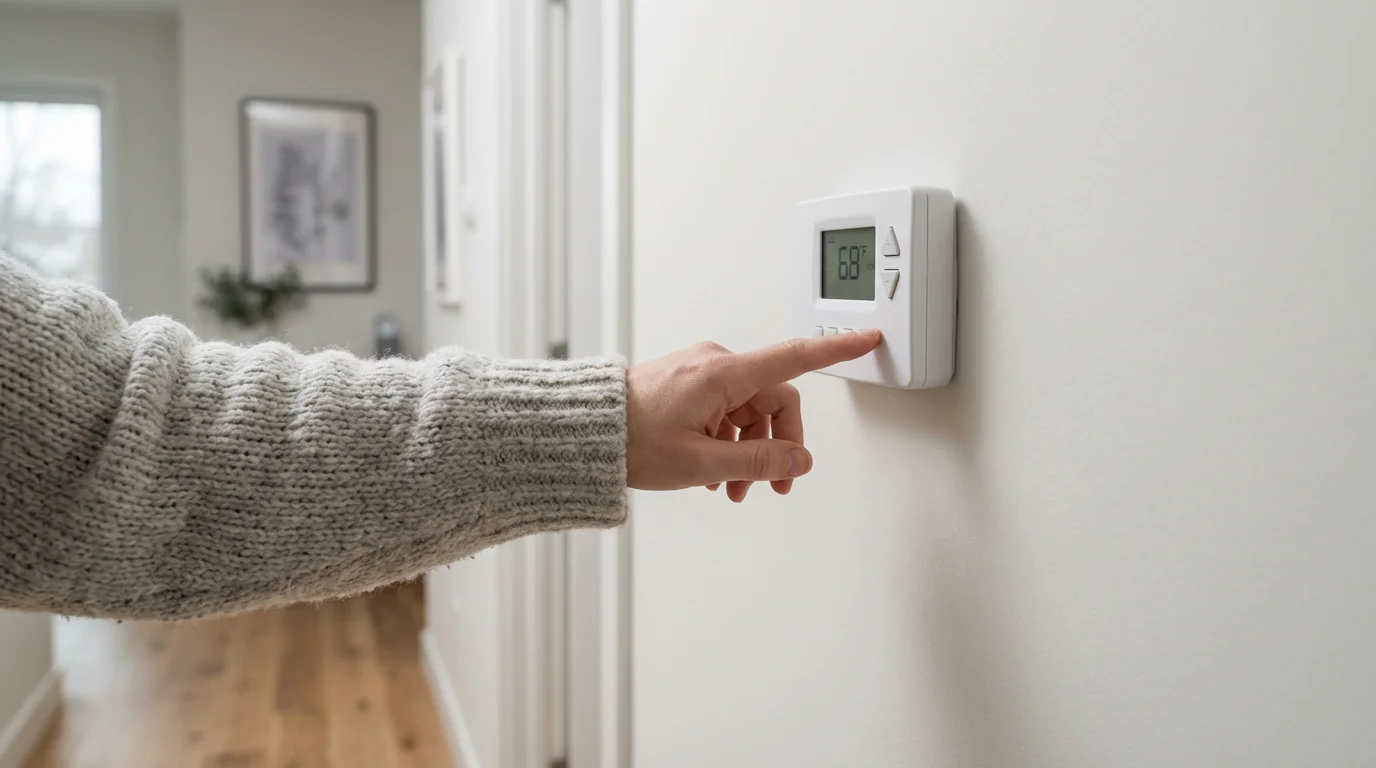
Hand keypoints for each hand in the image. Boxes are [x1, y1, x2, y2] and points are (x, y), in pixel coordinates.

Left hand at [625, 330, 881, 500]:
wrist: (583, 431)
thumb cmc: (629, 440)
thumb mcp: (700, 463)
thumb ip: (757, 461)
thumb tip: (800, 460)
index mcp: (722, 373)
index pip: (795, 356)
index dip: (837, 348)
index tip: (868, 338)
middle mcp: (715, 363)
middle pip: (774, 400)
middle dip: (778, 444)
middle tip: (772, 485)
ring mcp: (701, 372)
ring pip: (750, 410)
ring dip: (750, 450)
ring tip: (733, 489)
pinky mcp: (690, 383)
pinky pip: (727, 410)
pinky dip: (729, 441)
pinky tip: (716, 473)